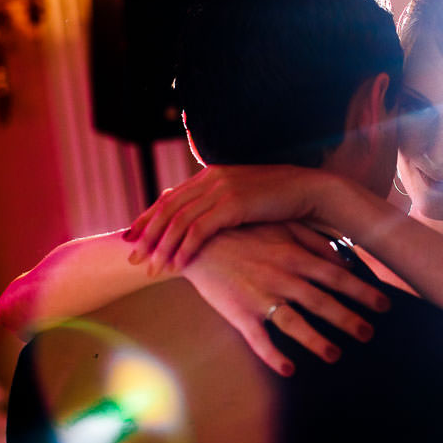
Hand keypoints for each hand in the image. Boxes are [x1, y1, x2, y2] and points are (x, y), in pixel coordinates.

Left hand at [123, 165, 329, 274]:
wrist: (310, 191)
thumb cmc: (280, 201)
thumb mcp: (244, 198)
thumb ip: (221, 204)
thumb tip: (204, 223)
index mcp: (210, 174)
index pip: (170, 197)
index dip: (148, 218)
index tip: (132, 237)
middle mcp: (210, 178)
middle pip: (167, 208)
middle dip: (147, 235)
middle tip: (131, 258)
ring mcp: (221, 189)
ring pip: (179, 221)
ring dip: (162, 247)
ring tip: (150, 268)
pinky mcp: (233, 204)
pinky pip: (199, 230)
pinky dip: (184, 248)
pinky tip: (176, 265)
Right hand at [182, 222, 389, 375]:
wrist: (198, 242)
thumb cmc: (245, 233)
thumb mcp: (282, 228)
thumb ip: (313, 241)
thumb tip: (342, 258)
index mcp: (294, 256)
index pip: (336, 276)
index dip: (362, 291)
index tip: (384, 304)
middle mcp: (281, 277)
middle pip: (321, 301)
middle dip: (348, 319)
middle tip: (369, 333)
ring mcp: (259, 296)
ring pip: (293, 322)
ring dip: (316, 340)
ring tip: (335, 354)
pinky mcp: (238, 313)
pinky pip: (258, 338)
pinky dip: (272, 355)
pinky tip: (288, 369)